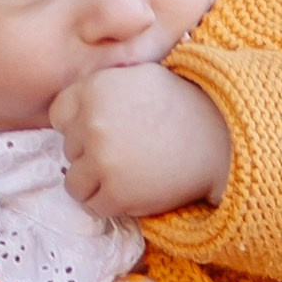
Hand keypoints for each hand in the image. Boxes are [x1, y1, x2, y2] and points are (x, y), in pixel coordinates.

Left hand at [51, 64, 230, 222]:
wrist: (222, 139)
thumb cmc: (184, 106)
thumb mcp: (140, 75)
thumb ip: (104, 85)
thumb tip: (77, 103)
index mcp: (95, 88)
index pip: (59, 114)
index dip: (78, 125)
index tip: (103, 131)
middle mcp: (92, 121)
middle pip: (68, 149)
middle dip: (90, 153)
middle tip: (126, 152)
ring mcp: (102, 159)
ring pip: (74, 181)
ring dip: (95, 183)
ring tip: (126, 175)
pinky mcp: (116, 192)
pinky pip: (94, 206)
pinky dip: (110, 203)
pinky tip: (134, 190)